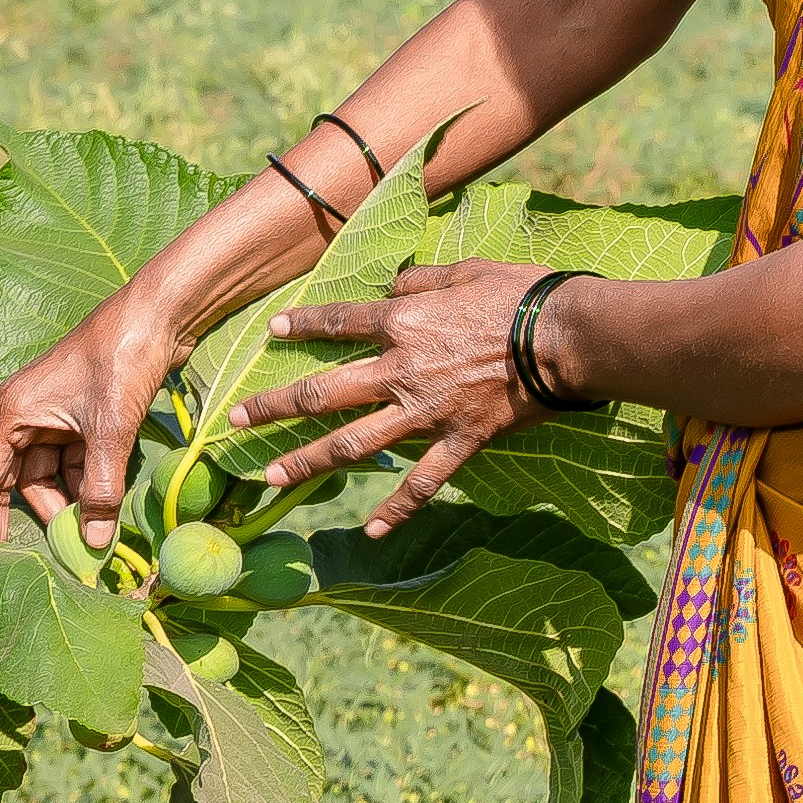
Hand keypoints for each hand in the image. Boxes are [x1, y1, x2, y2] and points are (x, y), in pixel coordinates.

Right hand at [0, 282, 179, 524]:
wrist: (160, 313)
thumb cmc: (123, 359)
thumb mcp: (110, 429)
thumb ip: (100, 488)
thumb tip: (94, 543)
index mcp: (13, 412)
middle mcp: (25, 415)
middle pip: (19, 480)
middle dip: (43, 513)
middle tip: (65, 551)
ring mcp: (55, 415)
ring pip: (51, 473)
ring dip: (71, 501)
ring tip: (94, 531)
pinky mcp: (84, 416)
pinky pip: (76, 461)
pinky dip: (89, 483)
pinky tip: (108, 504)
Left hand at [244, 258, 546, 536]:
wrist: (568, 338)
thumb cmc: (522, 295)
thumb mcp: (465, 270)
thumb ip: (420, 283)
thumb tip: (392, 288)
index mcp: (403, 325)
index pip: (338, 323)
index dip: (302, 325)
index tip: (271, 331)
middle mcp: (402, 372)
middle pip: (323, 392)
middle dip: (273, 407)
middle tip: (233, 422)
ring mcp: (427, 413)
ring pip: (354, 444)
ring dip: (307, 463)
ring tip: (270, 478)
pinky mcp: (459, 442)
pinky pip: (422, 484)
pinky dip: (396, 510)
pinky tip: (371, 532)